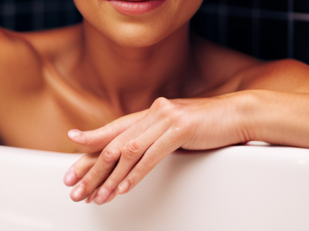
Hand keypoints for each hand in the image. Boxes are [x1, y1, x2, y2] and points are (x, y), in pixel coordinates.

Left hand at [63, 94, 248, 204]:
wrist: (236, 114)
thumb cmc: (206, 124)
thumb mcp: (174, 127)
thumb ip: (154, 134)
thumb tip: (133, 151)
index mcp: (149, 112)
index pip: (113, 130)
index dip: (90, 142)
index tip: (71, 155)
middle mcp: (153, 112)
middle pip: (114, 143)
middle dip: (92, 167)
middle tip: (75, 186)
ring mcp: (165, 118)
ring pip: (128, 151)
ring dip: (110, 178)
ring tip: (97, 196)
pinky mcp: (180, 128)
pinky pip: (151, 156)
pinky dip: (135, 174)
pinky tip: (123, 188)